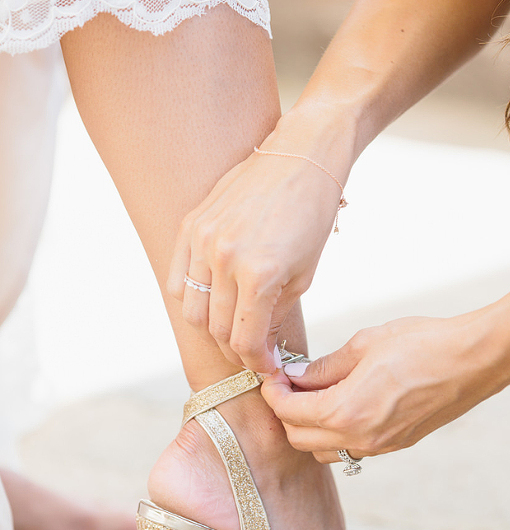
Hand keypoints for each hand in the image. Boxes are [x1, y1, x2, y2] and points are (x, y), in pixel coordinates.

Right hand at [167, 110, 353, 373]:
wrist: (299, 157)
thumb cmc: (312, 216)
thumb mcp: (305, 273)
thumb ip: (276, 312)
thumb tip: (259, 344)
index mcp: (260, 274)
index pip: (246, 340)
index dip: (257, 364)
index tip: (267, 372)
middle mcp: (224, 258)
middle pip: (216, 330)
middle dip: (237, 352)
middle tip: (253, 358)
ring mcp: (202, 240)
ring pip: (192, 309)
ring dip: (212, 329)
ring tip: (234, 332)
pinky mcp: (190, 225)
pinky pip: (177, 277)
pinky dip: (192, 298)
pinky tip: (213, 304)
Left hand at [260, 310, 509, 464]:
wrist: (476, 359)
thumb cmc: (424, 343)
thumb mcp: (366, 344)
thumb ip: (325, 366)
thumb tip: (296, 375)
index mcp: (346, 411)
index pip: (287, 412)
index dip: (273, 391)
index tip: (274, 372)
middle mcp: (361, 438)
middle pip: (299, 438)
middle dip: (287, 412)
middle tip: (291, 382)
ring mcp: (382, 446)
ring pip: (325, 450)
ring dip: (312, 426)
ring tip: (318, 393)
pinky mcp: (399, 443)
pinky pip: (353, 448)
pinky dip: (338, 431)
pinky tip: (347, 401)